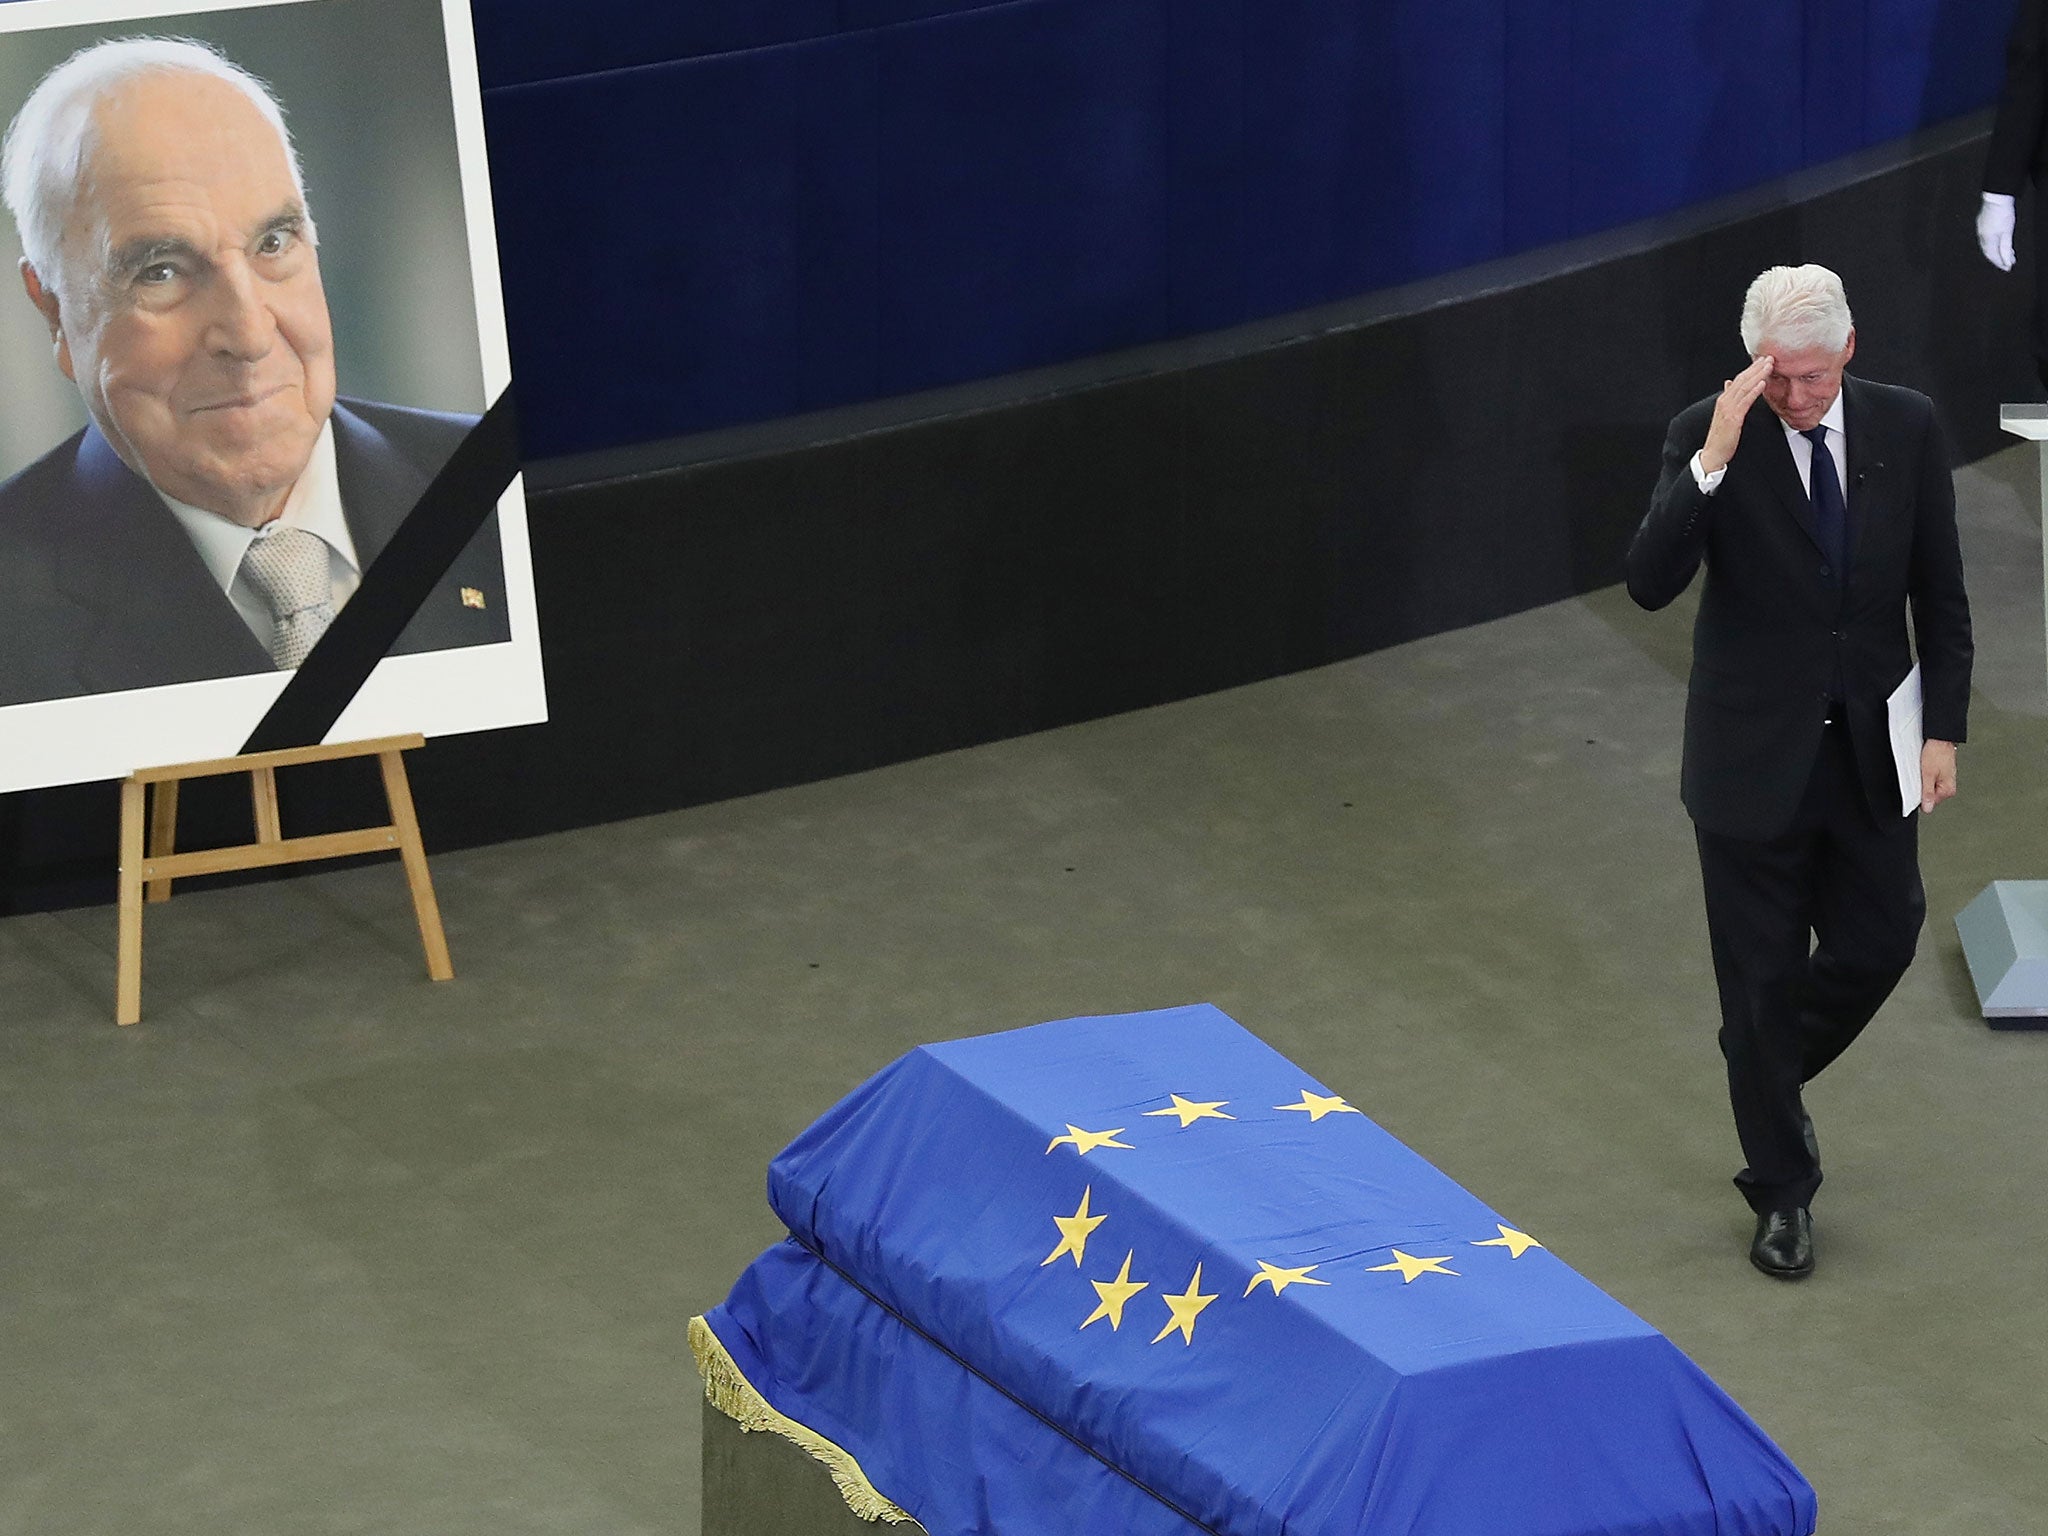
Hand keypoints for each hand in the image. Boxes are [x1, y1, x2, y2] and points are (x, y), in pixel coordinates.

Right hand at [1699, 354, 1773, 475]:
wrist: (1712, 454)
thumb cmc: (1720, 437)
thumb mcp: (1724, 414)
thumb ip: (1729, 398)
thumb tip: (1728, 383)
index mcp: (1724, 399)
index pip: (1739, 379)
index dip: (1751, 368)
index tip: (1763, 360)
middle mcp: (1725, 401)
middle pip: (1742, 380)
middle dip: (1756, 367)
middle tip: (1769, 357)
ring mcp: (1728, 409)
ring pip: (1744, 387)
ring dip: (1758, 375)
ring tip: (1769, 365)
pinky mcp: (1733, 418)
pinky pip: (1745, 401)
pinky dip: (1754, 391)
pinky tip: (1763, 383)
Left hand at [1920, 739, 1957, 812]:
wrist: (1940, 739)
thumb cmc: (1936, 753)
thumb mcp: (1928, 775)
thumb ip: (1927, 793)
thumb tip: (1928, 809)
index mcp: (1947, 790)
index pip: (1929, 803)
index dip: (1919, 796)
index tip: (1915, 787)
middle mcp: (1949, 787)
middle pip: (1929, 795)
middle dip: (1921, 788)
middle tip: (1920, 776)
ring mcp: (1945, 780)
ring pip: (1929, 787)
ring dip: (1923, 781)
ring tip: (1923, 770)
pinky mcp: (1942, 774)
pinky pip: (1930, 780)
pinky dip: (1925, 776)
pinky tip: (1924, 768)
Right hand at [1978, 194, 2016, 271]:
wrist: (1996, 198)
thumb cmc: (2003, 213)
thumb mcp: (2008, 233)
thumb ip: (2006, 249)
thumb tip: (2007, 262)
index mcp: (1988, 240)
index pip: (1993, 256)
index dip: (2000, 263)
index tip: (2007, 268)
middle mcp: (1982, 237)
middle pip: (1989, 252)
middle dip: (1999, 259)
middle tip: (2008, 263)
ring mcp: (1980, 230)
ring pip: (1987, 246)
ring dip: (1996, 251)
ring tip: (2006, 253)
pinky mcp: (1981, 225)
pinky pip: (1986, 239)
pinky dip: (1993, 244)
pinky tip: (1998, 243)